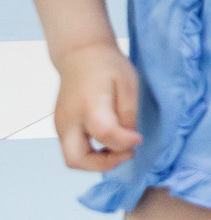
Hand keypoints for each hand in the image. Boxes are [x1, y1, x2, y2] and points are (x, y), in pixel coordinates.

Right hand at [53, 42, 138, 171]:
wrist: (80, 54)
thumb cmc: (107, 66)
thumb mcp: (128, 83)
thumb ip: (128, 113)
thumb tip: (129, 139)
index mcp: (89, 105)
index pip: (105, 134)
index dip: (125, 142)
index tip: (139, 139)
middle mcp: (69, 119)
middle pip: (76, 159)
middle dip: (104, 165)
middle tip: (127, 153)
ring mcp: (61, 125)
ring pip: (72, 159)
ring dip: (97, 162)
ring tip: (119, 148)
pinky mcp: (61, 127)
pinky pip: (73, 149)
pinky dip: (91, 154)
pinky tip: (109, 142)